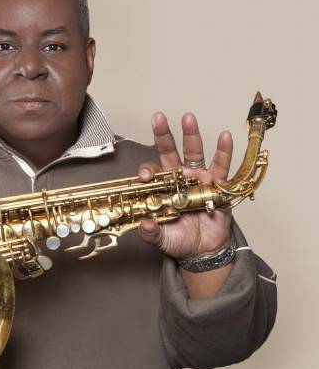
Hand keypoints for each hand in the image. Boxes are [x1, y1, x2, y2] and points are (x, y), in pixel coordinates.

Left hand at [137, 112, 233, 258]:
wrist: (202, 250)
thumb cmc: (179, 239)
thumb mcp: (161, 238)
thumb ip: (151, 232)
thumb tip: (144, 225)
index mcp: (163, 188)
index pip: (152, 172)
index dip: (147, 171)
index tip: (144, 176)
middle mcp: (180, 179)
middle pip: (170, 152)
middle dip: (164, 135)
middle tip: (158, 118)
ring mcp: (199, 179)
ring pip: (195, 153)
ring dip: (191, 135)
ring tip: (188, 118)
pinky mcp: (218, 186)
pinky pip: (222, 166)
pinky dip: (224, 152)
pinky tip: (224, 137)